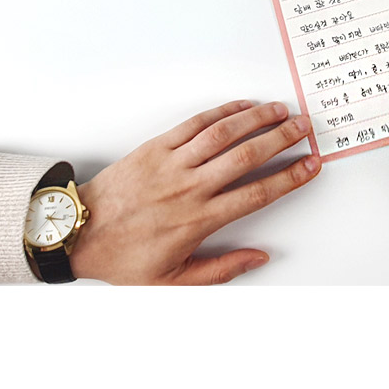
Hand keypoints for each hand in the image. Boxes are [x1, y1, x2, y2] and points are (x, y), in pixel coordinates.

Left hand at [69, 101, 319, 284]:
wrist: (79, 232)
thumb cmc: (123, 258)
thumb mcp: (173, 281)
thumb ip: (221, 270)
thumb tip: (259, 258)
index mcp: (198, 220)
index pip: (256, 194)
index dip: (288, 178)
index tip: (310, 167)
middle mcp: (190, 187)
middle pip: (247, 157)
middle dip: (281, 140)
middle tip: (305, 128)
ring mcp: (172, 164)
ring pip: (223, 134)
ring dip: (256, 119)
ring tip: (281, 111)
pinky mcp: (155, 147)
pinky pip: (194, 124)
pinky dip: (221, 113)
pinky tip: (241, 107)